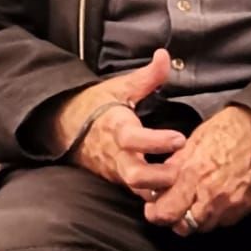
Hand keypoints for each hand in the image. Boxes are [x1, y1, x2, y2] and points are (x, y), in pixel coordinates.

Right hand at [44, 50, 187, 195]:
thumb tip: (164, 55)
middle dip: (161, 177)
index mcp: (116, 128)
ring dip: (162, 189)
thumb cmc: (97, 105)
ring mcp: (117, 171)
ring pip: (138, 191)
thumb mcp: (120, 87)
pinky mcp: (119, 182)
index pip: (134, 139)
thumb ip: (147, 76)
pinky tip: (178, 191)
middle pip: (135, 176)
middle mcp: (116, 155)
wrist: (64, 127)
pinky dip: (157, 194)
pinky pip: (139, 194)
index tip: (180, 138)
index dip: (157, 141)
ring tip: (186, 181)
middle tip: (184, 168)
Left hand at [144, 105, 250, 235]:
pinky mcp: (245, 208)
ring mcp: (229, 205)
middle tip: (173, 207)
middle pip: (182, 227)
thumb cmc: (229, 130)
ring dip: (194, 219)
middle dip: (174, 219)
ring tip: (195, 202)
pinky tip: (214, 201)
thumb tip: (160, 182)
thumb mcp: (194, 141)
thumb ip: (175, 165)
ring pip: (202, 228)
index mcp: (193, 175)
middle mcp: (210, 195)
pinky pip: (223, 223)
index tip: (155, 208)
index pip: (165, 213)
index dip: (156, 213)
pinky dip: (214, 216)